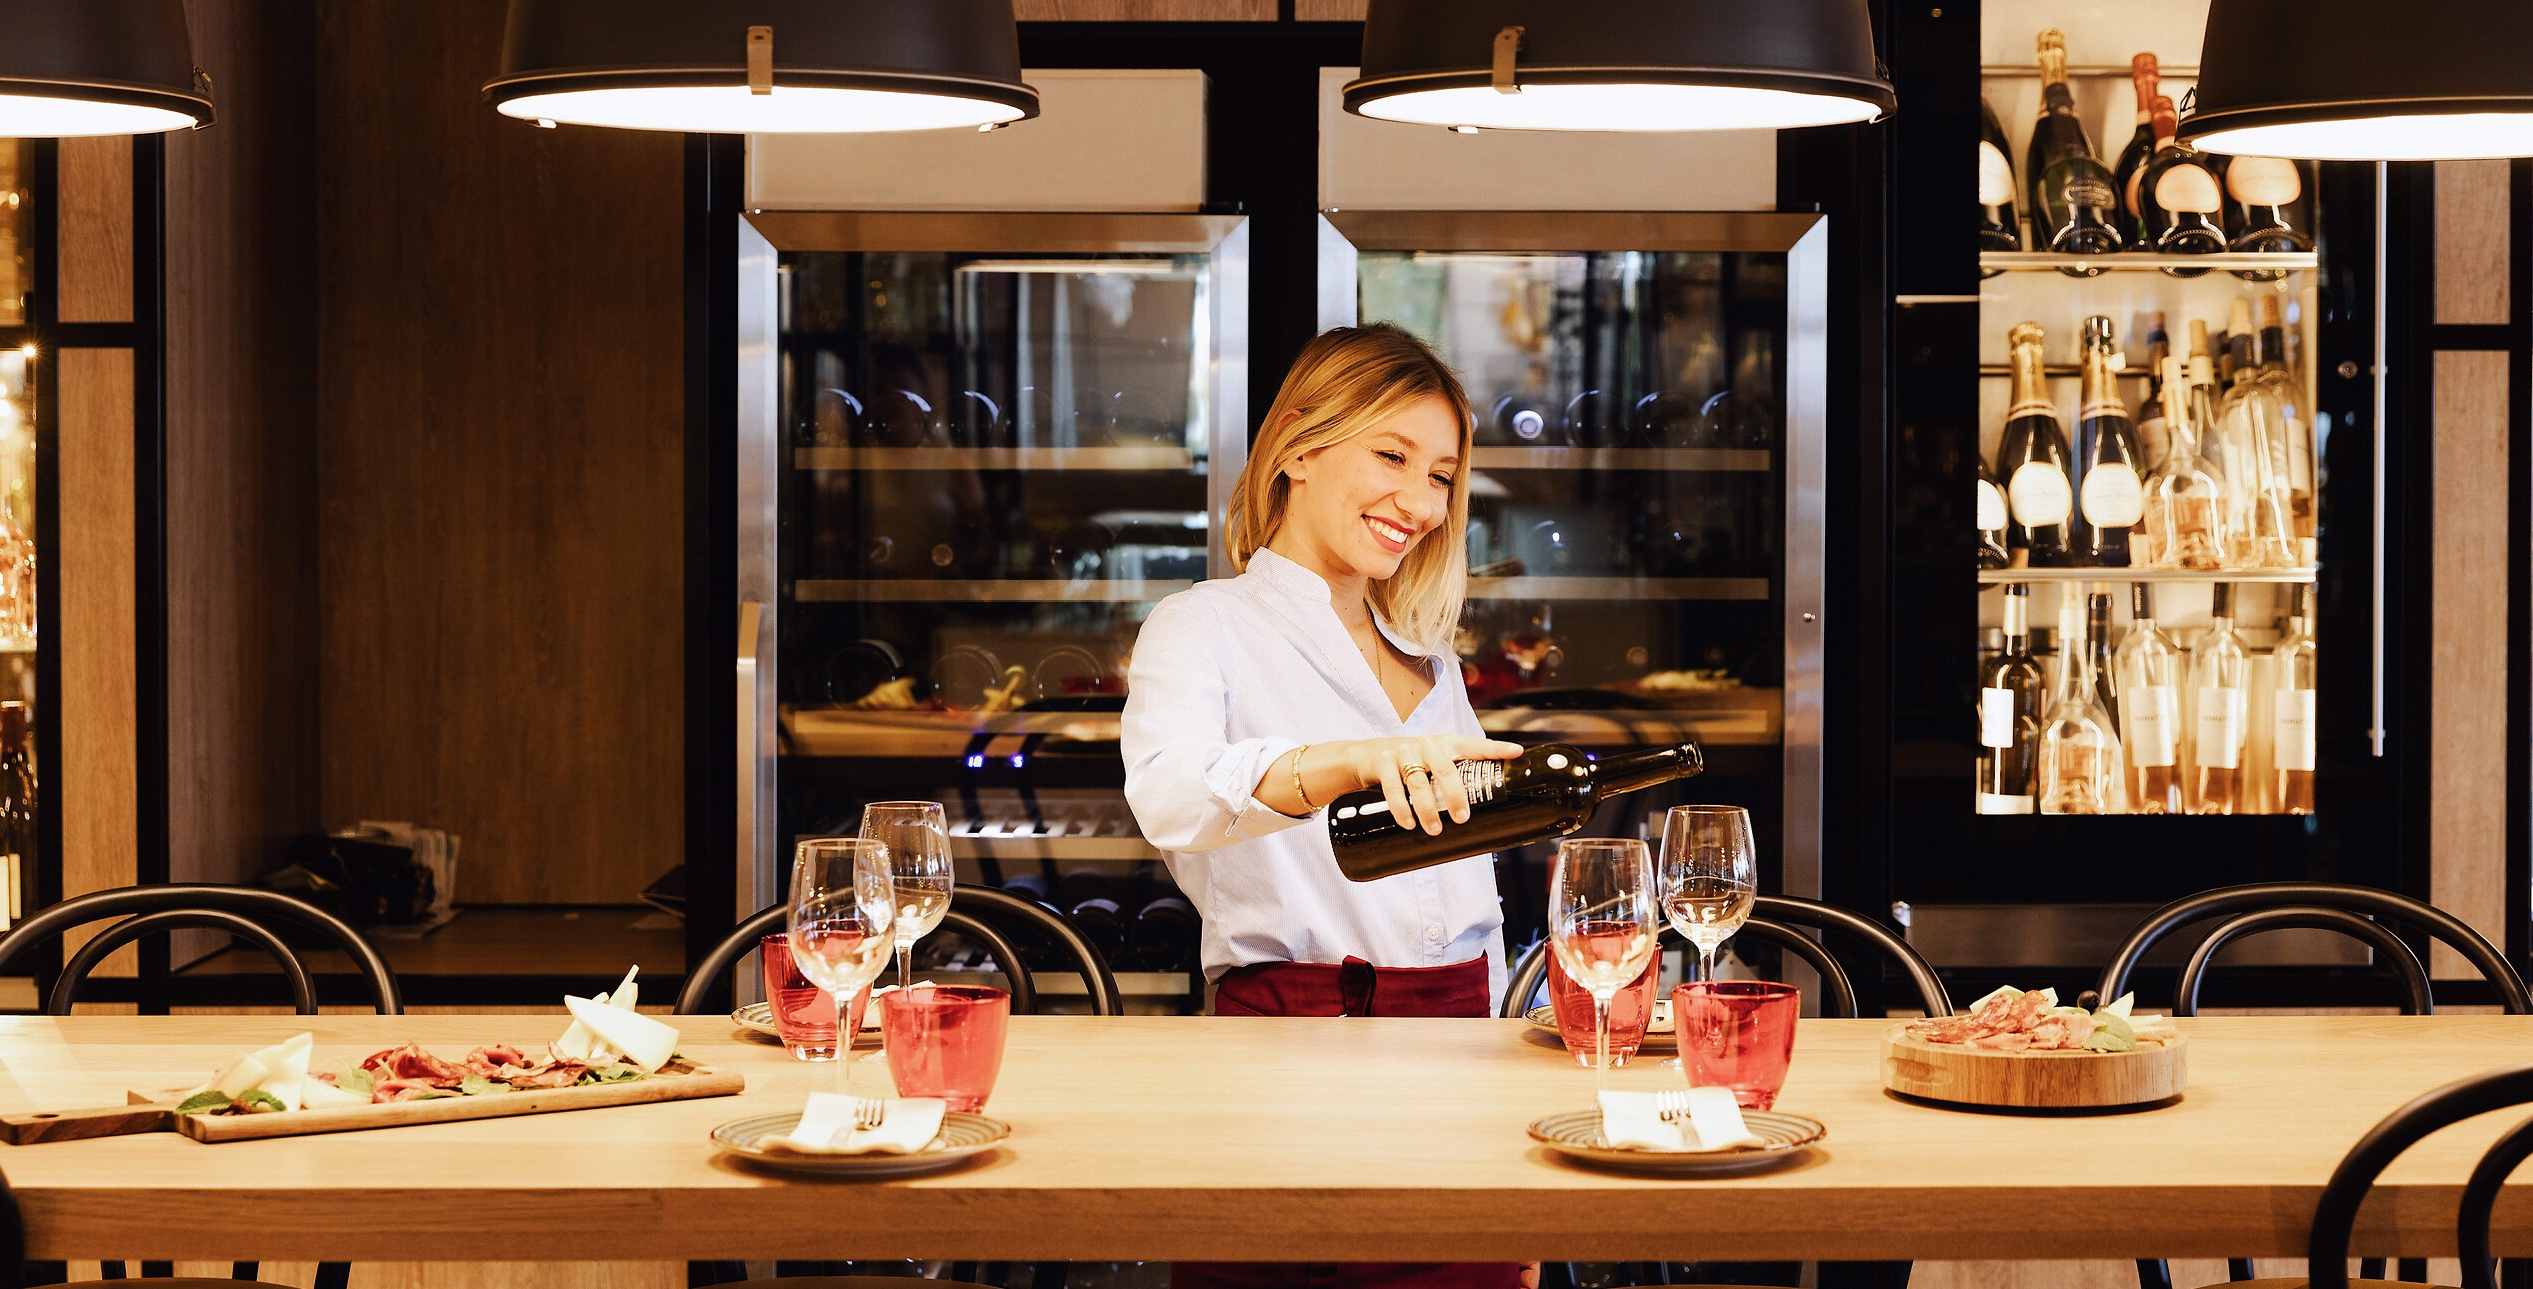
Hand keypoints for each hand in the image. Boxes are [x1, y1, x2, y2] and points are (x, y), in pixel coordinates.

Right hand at [1334, 735, 1524, 835]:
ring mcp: (1403, 752)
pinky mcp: (1383, 763)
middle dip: (1455, 795)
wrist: (1366, 756)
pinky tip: (1408, 823)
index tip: (1516, 752)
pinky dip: (1401, 808)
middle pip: (1445, 769)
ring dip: (1427, 808)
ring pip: (1418, 781)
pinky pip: (1393, 788)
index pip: (1474, 745)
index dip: (1496, 748)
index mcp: (1445, 744)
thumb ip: (1454, 776)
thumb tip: (1485, 811)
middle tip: (1462, 818)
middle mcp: (1427, 745)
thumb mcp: (1433, 762)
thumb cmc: (1410, 763)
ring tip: (1435, 829)